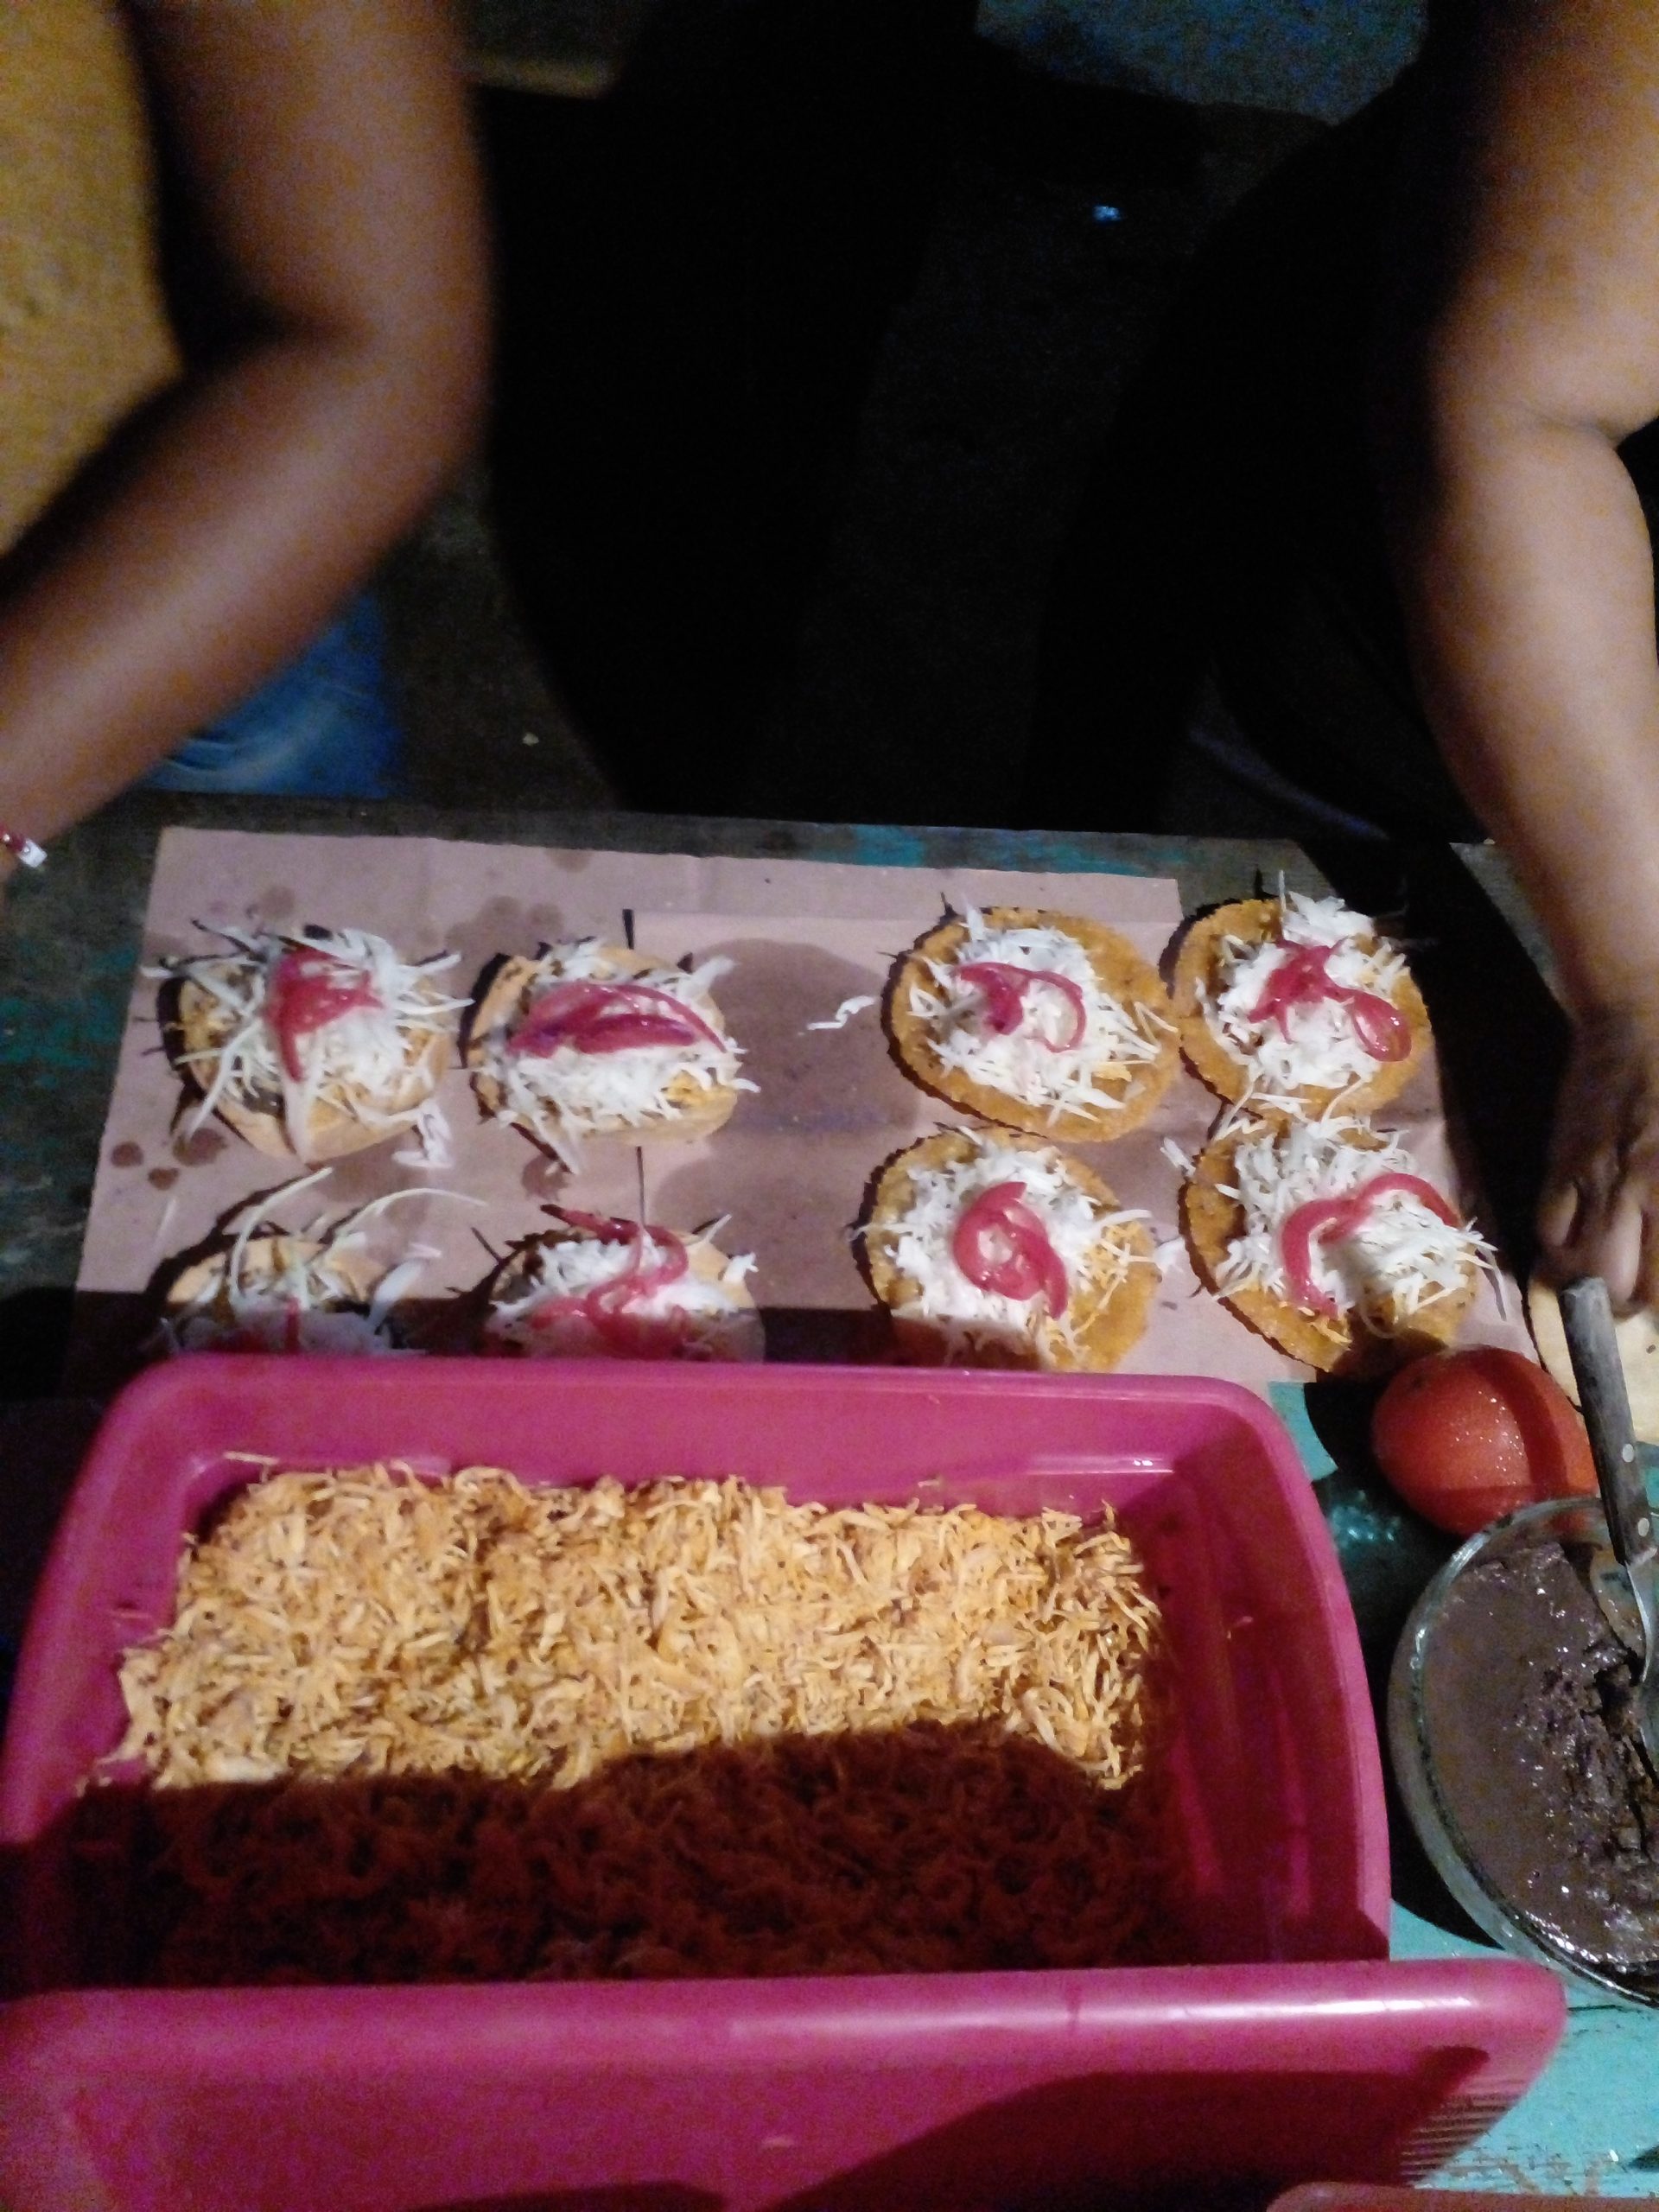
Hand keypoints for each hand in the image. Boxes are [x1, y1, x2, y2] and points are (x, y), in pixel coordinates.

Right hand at [1538, 992, 1658, 1309]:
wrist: (1639, 1014)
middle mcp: (1636, 1194)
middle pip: (1621, 1288)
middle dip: (1631, 1309)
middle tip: (1639, 1306)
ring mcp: (1591, 1182)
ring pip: (1576, 1268)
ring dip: (1591, 1289)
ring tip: (1607, 1287)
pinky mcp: (1558, 1165)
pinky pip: (1546, 1229)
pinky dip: (1559, 1252)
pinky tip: (1575, 1251)